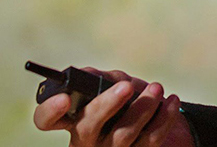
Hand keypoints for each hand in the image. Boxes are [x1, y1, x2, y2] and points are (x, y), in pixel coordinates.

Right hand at [33, 68, 194, 145]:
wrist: (154, 114)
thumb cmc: (125, 96)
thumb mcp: (111, 83)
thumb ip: (99, 78)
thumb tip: (87, 76)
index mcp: (72, 118)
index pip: (46, 120)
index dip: (50, 111)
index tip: (65, 98)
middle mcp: (85, 141)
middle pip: (87, 128)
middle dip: (107, 105)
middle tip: (127, 86)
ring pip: (123, 135)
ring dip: (143, 107)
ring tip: (156, 88)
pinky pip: (150, 140)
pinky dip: (164, 118)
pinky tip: (171, 101)